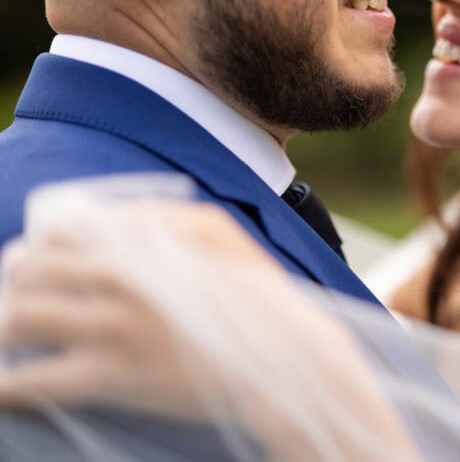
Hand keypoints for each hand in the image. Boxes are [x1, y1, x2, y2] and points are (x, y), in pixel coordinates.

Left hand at [0, 201, 283, 418]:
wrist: (284, 356)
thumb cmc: (257, 295)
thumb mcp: (222, 235)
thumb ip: (165, 217)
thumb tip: (112, 217)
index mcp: (143, 241)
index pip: (61, 232)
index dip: (41, 247)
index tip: (37, 263)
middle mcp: (120, 278)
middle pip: (32, 273)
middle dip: (15, 284)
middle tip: (17, 299)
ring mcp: (113, 328)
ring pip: (20, 320)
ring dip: (4, 328)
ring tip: (12, 338)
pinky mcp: (112, 377)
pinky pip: (33, 383)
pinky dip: (6, 388)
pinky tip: (4, 391)